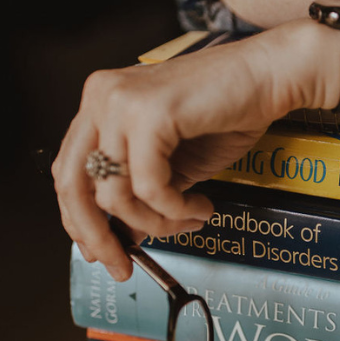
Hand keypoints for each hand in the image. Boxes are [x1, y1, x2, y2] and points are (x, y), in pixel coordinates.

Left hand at [51, 21, 339, 279]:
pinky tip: (201, 206)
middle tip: (122, 265)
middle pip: (73, 183)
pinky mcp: (150, 113)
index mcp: (101, 103)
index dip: (80, 220)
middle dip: (98, 235)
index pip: (69, 171)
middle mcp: (102, 97)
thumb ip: (142, 195)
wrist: (270, 75)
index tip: (101, 250)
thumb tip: (123, 237)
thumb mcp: (173, 163)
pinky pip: (150, 187)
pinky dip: (175, 208)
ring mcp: (122, 102)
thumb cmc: (228, 111)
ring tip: (187, 222)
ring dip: (155, 223)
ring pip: (114, 193)